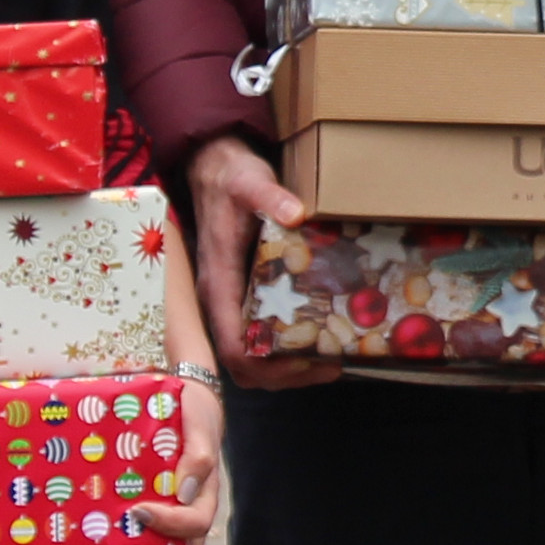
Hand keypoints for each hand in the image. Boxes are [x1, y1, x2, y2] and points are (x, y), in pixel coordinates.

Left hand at [119, 372, 228, 544]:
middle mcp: (189, 511)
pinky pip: (142, 538)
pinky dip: (121, 541)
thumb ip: (199, 456)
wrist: (186, 402)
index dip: (169, 527)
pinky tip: (98, 530)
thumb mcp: (199, 425)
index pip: (194, 527)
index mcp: (204, 494)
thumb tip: (184, 492)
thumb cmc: (194, 413)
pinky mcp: (152, 508)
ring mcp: (171, 514)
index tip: (138, 510)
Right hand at [186, 130, 338, 390]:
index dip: (267, 366)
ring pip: (249, 358)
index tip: (307, 360)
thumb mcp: (251, 183)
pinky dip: (283, 349)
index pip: (232, 347)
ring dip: (285, 368)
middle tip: (329, 366)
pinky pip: (256, 338)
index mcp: (219, 284)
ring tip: (329, 360)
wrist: (215, 169)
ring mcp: (230, 302)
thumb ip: (270, 196)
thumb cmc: (232, 180)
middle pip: (243, 365)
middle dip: (284, 375)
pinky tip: (316, 337)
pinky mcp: (241, 296)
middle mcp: (221, 301)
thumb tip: (296, 213)